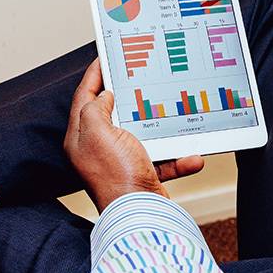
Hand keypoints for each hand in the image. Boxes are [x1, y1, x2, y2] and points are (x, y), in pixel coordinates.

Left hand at [64, 60, 204, 211]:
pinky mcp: (142, 174)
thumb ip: (96, 108)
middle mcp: (98, 149)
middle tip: (138, 75)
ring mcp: (121, 162)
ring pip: (142, 134)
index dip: (94, 75)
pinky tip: (191, 156)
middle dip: (128, 95)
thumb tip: (105, 96)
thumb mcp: (98, 132)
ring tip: (172, 112)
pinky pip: (163, 159)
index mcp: (81, 137)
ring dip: (161, 128)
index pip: (84, 97)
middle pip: (112, 113)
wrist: (140, 215)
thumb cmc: (116, 176)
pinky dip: (178, 158)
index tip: (104, 57)